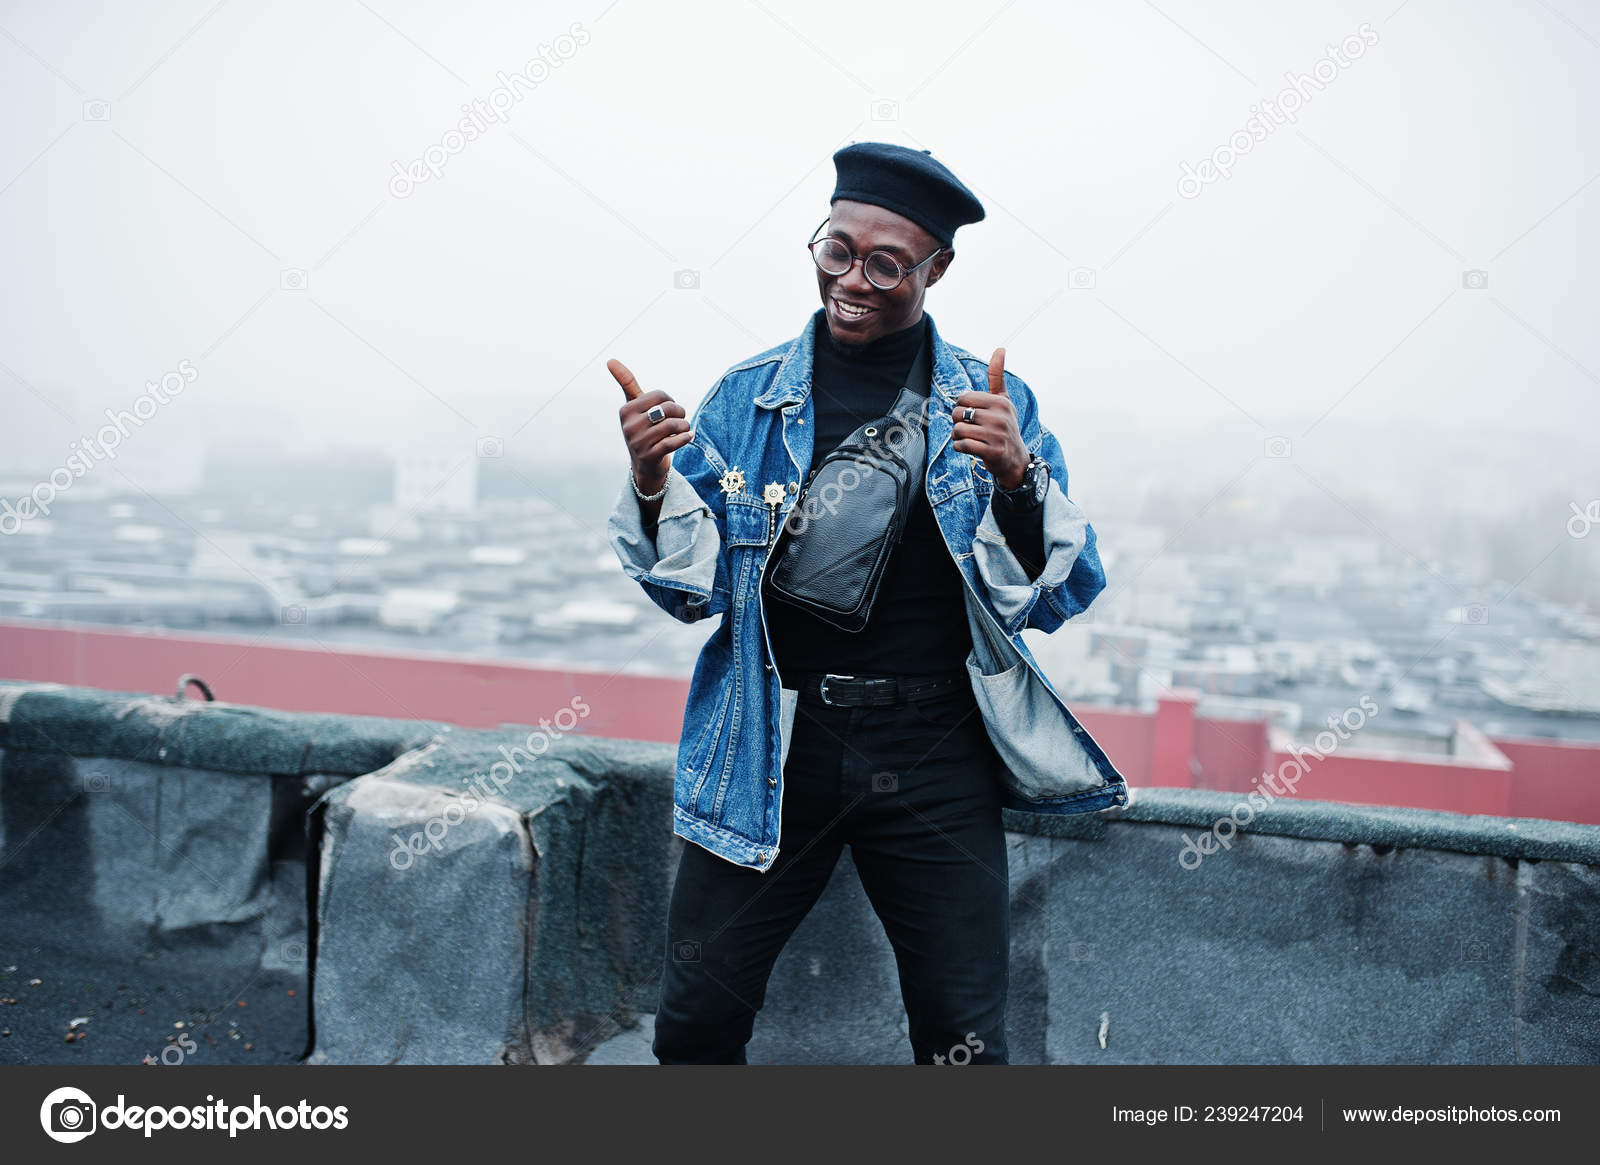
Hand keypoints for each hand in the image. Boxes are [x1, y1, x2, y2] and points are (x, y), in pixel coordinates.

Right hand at [610, 358, 692, 495]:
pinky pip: (673, 442)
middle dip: (680, 412)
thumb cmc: (643, 429)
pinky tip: (689, 436)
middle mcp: (629, 426)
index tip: (669, 408)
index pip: (659, 395)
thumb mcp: (634, 406)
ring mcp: (638, 443)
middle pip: (666, 409)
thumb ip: (626, 383)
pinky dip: (685, 438)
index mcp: (626, 411)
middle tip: (681, 419)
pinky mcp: (649, 456)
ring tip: (684, 429)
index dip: (670, 400)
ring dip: (684, 426)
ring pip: (672, 425)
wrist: (645, 465)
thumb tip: (610, 359)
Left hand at [950, 347, 1028, 489]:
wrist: (1015, 459)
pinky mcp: (992, 451)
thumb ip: (997, 376)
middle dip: (957, 422)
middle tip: (970, 428)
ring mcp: (996, 434)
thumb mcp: (1003, 400)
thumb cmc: (1004, 426)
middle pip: (957, 413)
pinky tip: (969, 448)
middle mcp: (999, 416)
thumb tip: (1000, 348)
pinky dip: (960, 448)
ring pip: (958, 430)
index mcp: (999, 402)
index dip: (962, 407)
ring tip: (969, 438)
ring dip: (957, 436)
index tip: (972, 415)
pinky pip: (962, 445)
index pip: (963, 398)